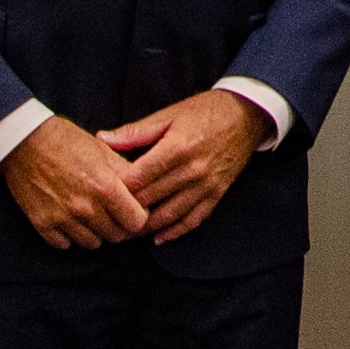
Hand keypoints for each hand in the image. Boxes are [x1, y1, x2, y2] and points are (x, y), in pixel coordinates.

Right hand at [1, 115, 150, 250]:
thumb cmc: (68, 141)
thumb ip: (126, 174)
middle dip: (120, 226)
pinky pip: (65, 244)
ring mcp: (62, 218)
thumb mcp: (105, 151)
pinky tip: (71, 220)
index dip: (139, 216)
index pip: (137, 222)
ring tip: (93, 215)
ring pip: (92, 244)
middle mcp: (85, 207)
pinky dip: (70, 236)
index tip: (134, 210)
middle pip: (117, 236)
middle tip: (114, 213)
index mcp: (105, 187)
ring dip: (96, 232)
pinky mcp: (42, 224)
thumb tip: (143, 192)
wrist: (25, 141)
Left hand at [96, 90, 268, 243]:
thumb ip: (135, 131)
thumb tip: (102, 139)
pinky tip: (159, 238)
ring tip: (128, 231)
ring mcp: (206, 184)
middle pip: (150, 199)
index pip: (138, 179)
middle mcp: (192, 170)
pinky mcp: (218, 192)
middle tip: (107, 216)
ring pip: (170, 214)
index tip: (101, 193)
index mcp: (176, 148)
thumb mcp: (169, 114)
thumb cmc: (206, 111)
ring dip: (147, 226)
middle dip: (126, 210)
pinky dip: (176, 231)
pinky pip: (194, 218)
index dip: (116, 189)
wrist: (248, 114)